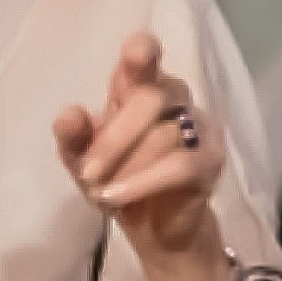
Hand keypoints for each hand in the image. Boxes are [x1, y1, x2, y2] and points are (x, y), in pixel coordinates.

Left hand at [53, 30, 224, 259]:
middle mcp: (173, 97)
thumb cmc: (117, 179)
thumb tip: (69, 114)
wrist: (155, 230)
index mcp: (138, 86)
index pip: (145, 55)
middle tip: (87, 173)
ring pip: (164, 135)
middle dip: (114, 138)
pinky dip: (144, 182)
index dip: (143, 50)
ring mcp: (199, 126)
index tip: (136, 55)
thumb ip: (73, 137)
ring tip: (102, 193)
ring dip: (125, 168)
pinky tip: (118, 196)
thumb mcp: (82, 160)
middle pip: (150, 98)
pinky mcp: (211, 160)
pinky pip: (180, 165)